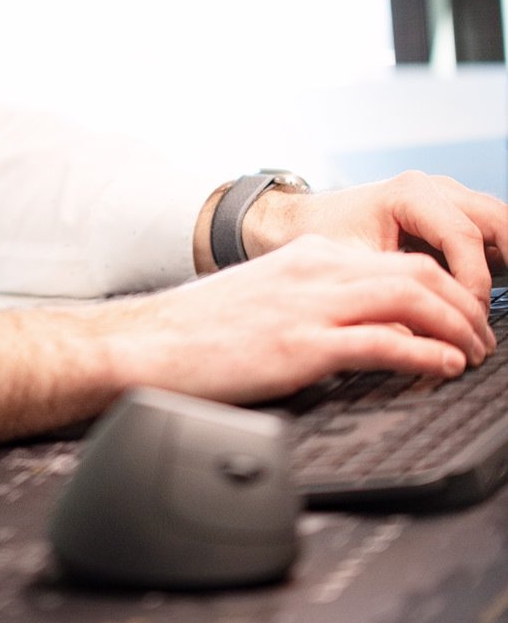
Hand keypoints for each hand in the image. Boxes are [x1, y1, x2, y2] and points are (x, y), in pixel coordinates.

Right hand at [0, 235, 494, 445]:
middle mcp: (314, 270)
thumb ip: (308, 300)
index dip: (443, 286)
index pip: (396, 259)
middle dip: (463, 303)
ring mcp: (308, 305)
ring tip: (474, 353)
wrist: (147, 343)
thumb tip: (355, 326)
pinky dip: (423, 353)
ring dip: (455, 326)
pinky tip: (442, 367)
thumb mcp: (262, 297)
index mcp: (306, 256)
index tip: (462, 313)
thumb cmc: (197, 330)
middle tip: (482, 336)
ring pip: (409, 298)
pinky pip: (381, 343)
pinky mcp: (301, 346)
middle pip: (416, 272)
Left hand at [242, 171, 507, 302]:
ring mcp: (447, 199)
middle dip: (503, 268)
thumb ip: (390, 298)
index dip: (473, 284)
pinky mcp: (451, 215)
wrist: (304, 220)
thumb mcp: (351, 269)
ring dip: (502, 264)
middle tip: (486, 318)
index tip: (468, 323)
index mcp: (411, 194)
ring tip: (485, 310)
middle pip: (497, 221)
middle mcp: (435, 189)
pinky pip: (488, 235)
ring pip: (499, 224)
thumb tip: (428, 344)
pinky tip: (477, 299)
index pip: (463, 237)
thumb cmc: (323, 237)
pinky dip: (493, 262)